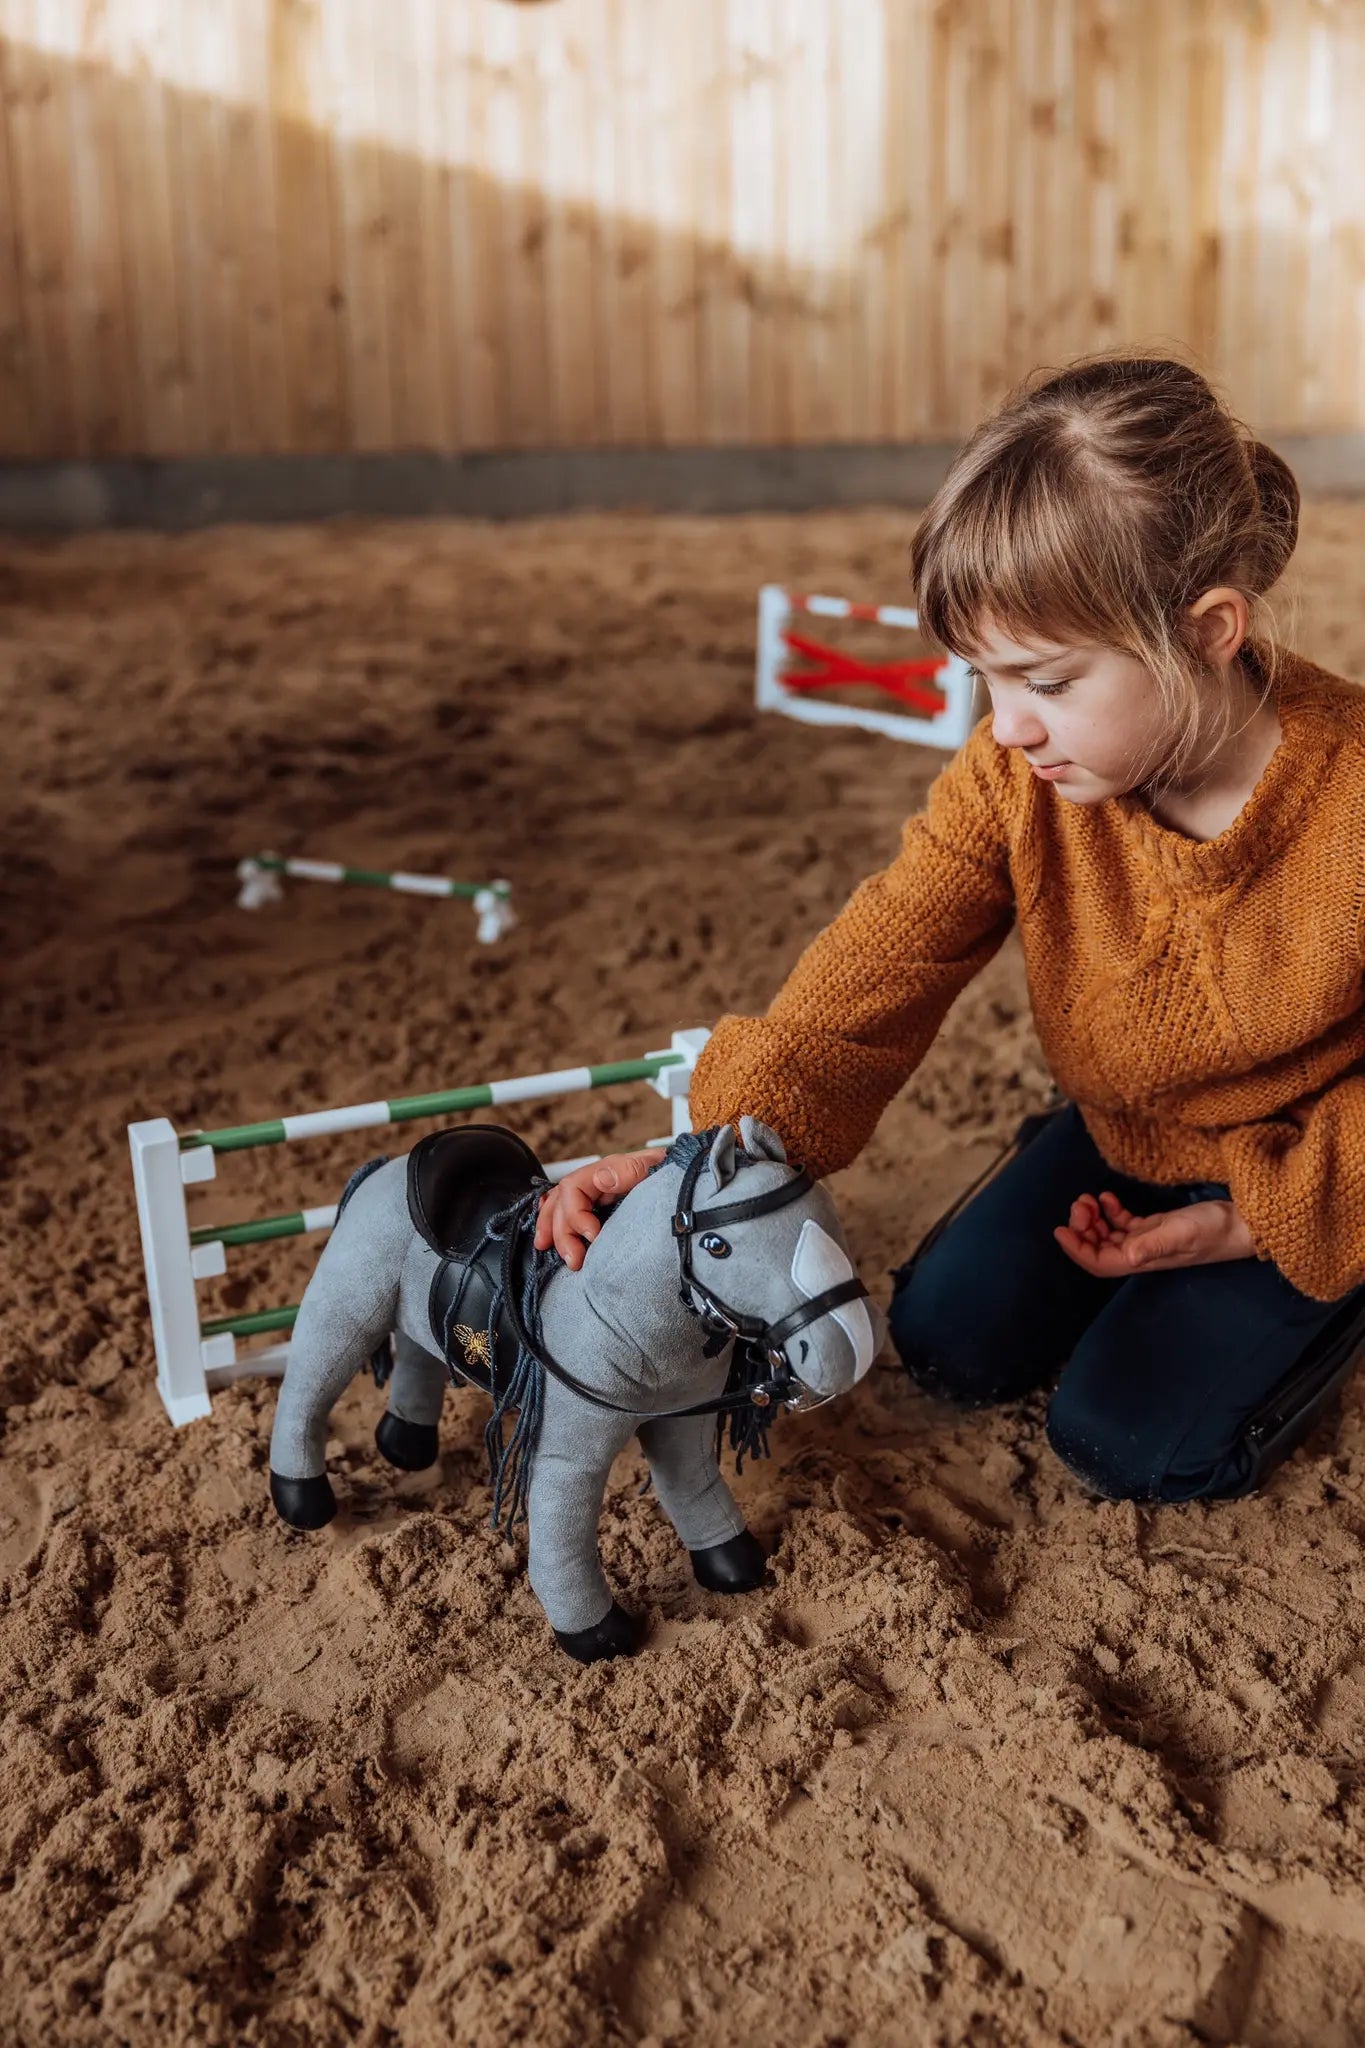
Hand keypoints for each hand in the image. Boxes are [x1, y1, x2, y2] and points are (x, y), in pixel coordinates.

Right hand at [533, 1148, 665, 1270]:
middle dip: (562, 1232)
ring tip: (547, 1250)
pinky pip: (568, 1211)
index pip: (573, 1188)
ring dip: (551, 1229)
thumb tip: (601, 1179)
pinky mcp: (601, 1208)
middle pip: (562, 1202)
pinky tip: (548, 1237)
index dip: (576, 1214)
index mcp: (608, 1170)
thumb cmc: (674, 1175)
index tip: (592, 1237)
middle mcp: (597, 1180)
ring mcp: (597, 1193)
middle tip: (574, 1260)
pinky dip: (555, 1224)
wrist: (691, 1181)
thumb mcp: (655, 1169)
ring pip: (559, 1206)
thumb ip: (629, 1172)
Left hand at [1054, 1190, 1255, 1278]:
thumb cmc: (1214, 1230)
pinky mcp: (1158, 1227)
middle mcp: (1141, 1254)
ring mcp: (1149, 1241)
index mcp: (1142, 1260)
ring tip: (1088, 1199)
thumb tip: (1125, 1256)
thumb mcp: (1181, 1233)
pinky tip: (1107, 1197)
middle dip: (1083, 1229)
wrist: (1242, 1224)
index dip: (1076, 1250)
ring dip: (1094, 1219)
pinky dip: (1112, 1211)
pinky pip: (1126, 1224)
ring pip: (1109, 1235)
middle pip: (1099, 1249)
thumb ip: (1153, 1244)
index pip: (1098, 1263)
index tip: (1060, 1229)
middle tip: (1079, 1204)